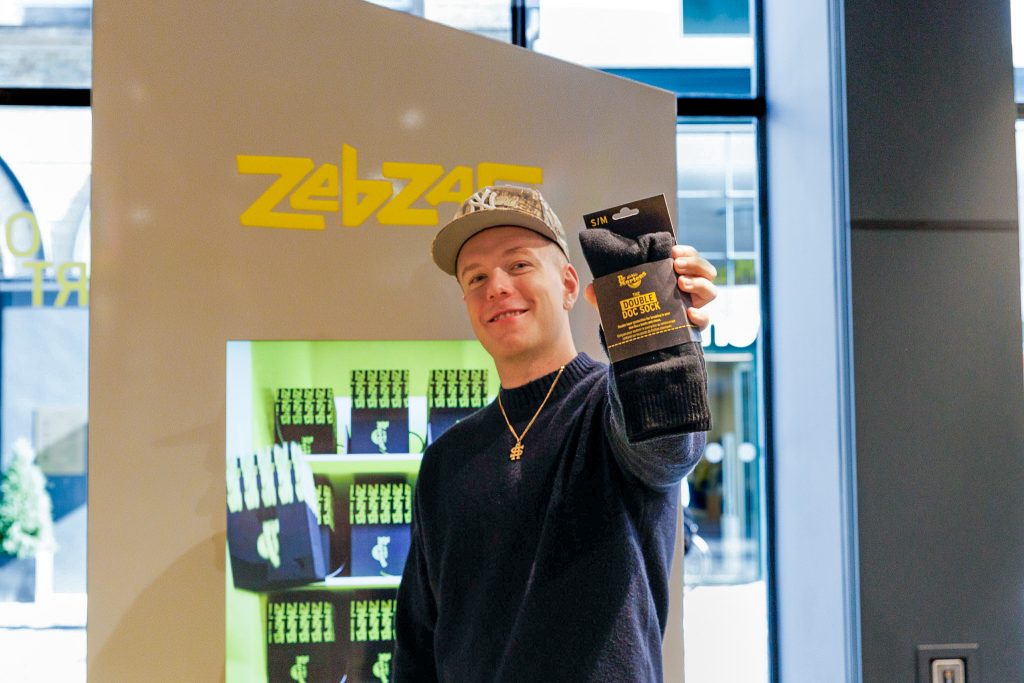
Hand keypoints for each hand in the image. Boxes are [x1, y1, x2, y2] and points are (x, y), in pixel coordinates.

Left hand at [582, 244, 717, 330]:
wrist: (637, 343)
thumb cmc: (632, 313)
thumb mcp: (616, 302)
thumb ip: (604, 295)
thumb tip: (590, 289)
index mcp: (674, 275)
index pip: (688, 256)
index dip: (686, 251)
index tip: (673, 250)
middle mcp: (689, 289)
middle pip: (705, 270)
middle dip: (694, 263)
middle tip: (676, 265)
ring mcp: (694, 306)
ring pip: (711, 291)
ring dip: (699, 283)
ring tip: (681, 284)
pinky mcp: (694, 326)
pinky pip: (705, 320)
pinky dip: (700, 315)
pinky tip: (689, 314)